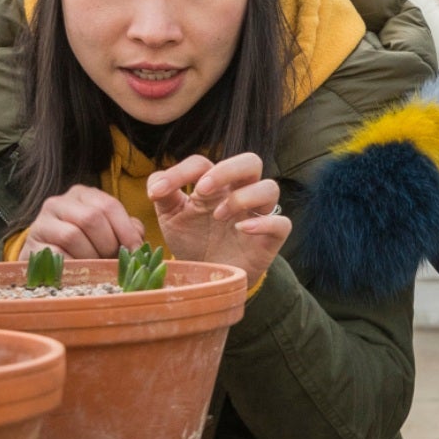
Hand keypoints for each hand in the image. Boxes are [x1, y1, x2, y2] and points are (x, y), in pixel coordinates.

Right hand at [23, 185, 144, 259]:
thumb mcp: (108, 233)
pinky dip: (73, 266)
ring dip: (90, 256)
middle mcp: (58, 202)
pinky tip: (78, 273)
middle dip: (107, 243)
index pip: (108, 205)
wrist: (46, 262)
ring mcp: (41, 222)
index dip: (126, 230)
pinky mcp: (31, 244)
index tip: (135, 250)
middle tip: (112, 260)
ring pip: (72, 236)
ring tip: (95, 267)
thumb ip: (127, 231)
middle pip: (91, 218)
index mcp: (82, 195)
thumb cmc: (85, 247)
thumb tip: (138, 240)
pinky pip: (56, 255)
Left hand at [148, 152, 290, 285]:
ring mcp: (257, 214)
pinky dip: (264, 223)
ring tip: (219, 215)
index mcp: (215, 184)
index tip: (157, 194)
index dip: (180, 172)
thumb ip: (163, 194)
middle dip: (226, 170)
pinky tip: (242, 229)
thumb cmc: (191, 240)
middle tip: (201, 190)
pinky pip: (282, 223)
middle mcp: (240, 193)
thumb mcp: (170, 217)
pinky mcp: (270, 239)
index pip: (203, 163)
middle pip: (250, 161)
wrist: (206, 277)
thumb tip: (156, 185)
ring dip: (243, 197)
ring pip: (270, 188)